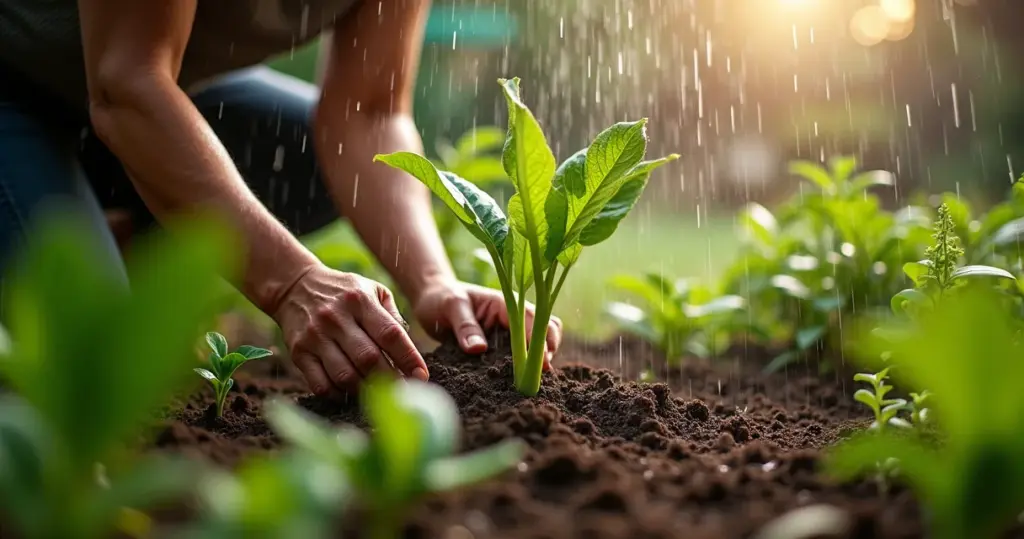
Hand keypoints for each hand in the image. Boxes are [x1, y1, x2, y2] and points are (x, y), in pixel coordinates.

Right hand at [272, 264, 426, 396]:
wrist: (295, 286)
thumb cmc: (344, 292)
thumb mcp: (372, 290)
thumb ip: (392, 316)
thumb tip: (410, 350)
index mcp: (360, 301)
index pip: (390, 334)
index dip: (409, 358)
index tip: (421, 375)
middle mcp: (337, 318)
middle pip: (369, 359)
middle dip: (390, 380)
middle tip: (403, 391)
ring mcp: (315, 336)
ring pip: (345, 375)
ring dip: (366, 390)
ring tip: (378, 393)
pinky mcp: (299, 352)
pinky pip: (321, 384)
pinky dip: (339, 395)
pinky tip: (350, 393)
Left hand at [412, 279, 562, 368]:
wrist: (432, 299)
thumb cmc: (441, 298)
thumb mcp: (450, 307)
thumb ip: (465, 326)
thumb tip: (479, 349)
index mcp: (505, 302)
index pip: (532, 319)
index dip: (540, 340)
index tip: (542, 362)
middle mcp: (514, 315)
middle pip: (547, 328)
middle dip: (549, 349)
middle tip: (539, 373)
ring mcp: (511, 329)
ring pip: (540, 340)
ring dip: (541, 357)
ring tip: (531, 378)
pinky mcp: (504, 343)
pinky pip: (524, 352)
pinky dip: (527, 363)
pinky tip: (521, 379)